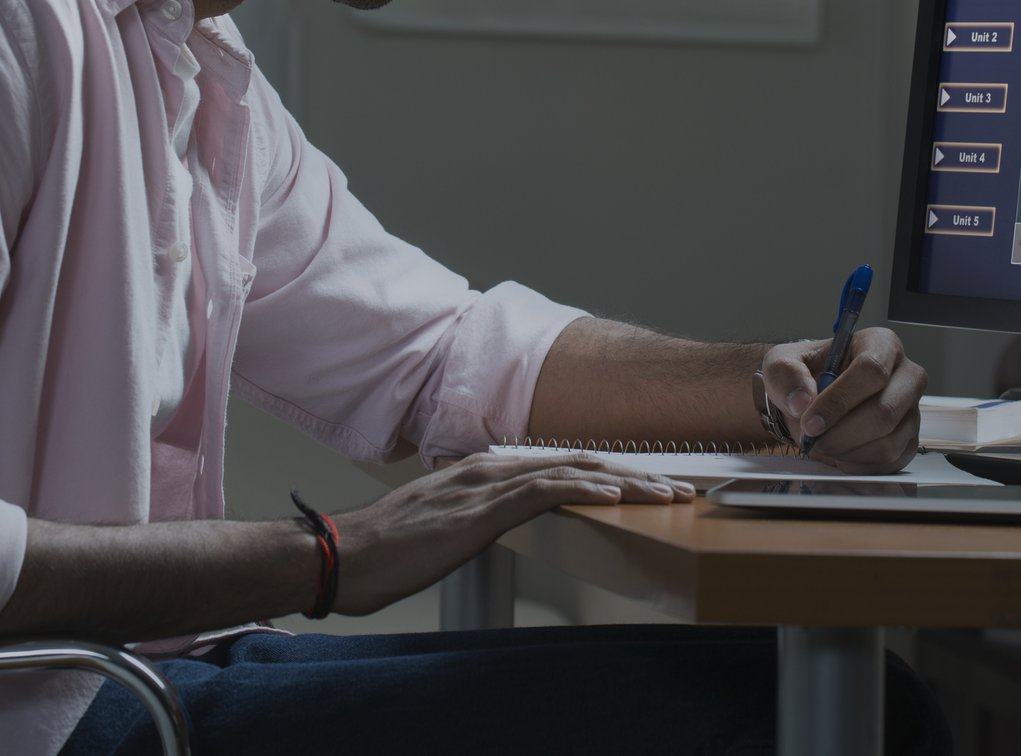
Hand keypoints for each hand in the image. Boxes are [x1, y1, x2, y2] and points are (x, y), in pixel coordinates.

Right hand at [332, 453, 688, 614]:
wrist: (341, 557)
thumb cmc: (387, 550)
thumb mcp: (445, 527)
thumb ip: (480, 516)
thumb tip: (509, 523)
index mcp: (484, 472)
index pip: (562, 466)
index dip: (611, 473)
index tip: (650, 487)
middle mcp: (490, 470)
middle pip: (578, 463)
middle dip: (634, 474)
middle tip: (678, 488)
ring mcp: (484, 487)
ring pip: (570, 472)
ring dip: (624, 481)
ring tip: (665, 492)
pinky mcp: (477, 512)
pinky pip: (540, 494)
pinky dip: (581, 490)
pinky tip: (612, 495)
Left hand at [759, 327, 926, 474]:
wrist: (813, 398)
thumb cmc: (806, 374)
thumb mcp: (783, 363)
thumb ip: (786, 375)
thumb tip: (801, 402)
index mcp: (881, 344)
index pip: (871, 371)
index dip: (839, 401)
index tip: (810, 422)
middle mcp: (906, 376)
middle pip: (884, 412)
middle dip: (841, 434)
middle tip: (812, 440)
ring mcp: (912, 410)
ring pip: (887, 442)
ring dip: (846, 452)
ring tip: (823, 444)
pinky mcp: (909, 440)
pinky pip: (888, 462)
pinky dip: (857, 464)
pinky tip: (839, 452)